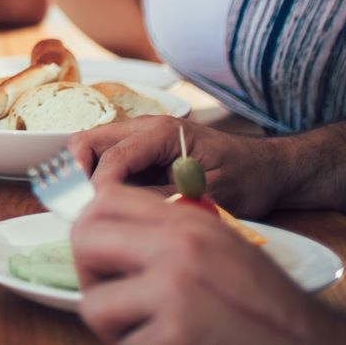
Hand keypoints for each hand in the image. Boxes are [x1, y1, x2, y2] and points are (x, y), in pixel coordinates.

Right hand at [69, 117, 288, 217]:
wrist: (268, 168)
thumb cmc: (247, 177)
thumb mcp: (211, 193)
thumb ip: (165, 197)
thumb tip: (125, 209)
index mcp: (160, 132)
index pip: (112, 156)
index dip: (101, 188)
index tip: (102, 216)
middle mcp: (143, 128)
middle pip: (86, 141)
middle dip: (78, 174)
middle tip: (88, 209)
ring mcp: (139, 139)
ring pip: (90, 149)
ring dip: (84, 177)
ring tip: (97, 208)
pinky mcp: (140, 154)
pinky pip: (105, 161)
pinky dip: (98, 180)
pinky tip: (111, 205)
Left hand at [70, 185, 345, 344]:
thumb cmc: (267, 306)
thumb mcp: (222, 248)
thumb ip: (167, 234)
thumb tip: (99, 237)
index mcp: (188, 223)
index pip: (104, 201)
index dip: (90, 229)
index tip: (100, 257)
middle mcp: (178, 251)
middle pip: (83, 242)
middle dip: (91, 276)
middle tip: (113, 300)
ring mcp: (175, 295)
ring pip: (95, 306)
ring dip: (116, 327)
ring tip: (153, 331)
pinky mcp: (175, 338)